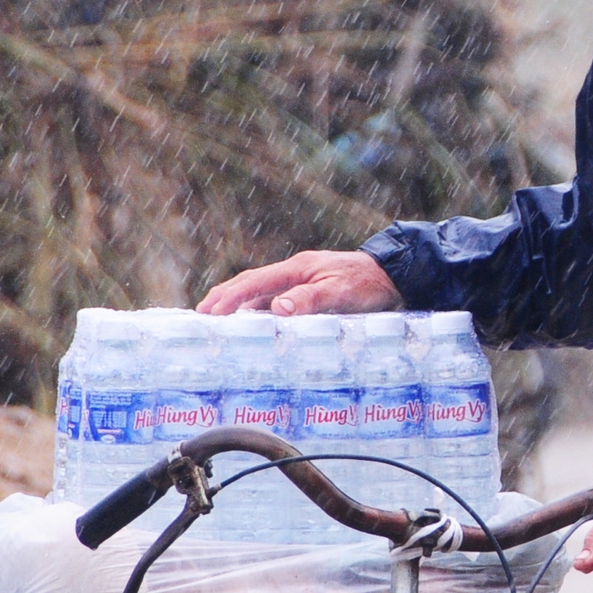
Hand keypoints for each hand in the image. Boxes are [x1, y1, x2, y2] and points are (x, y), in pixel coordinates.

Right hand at [197, 250, 402, 316]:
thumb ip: (308, 300)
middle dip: (224, 298)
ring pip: (260, 292)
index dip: (229, 297)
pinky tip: (253, 324)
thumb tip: (276, 308)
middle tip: (202, 315)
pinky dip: (258, 310)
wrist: (391, 275)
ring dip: (238, 305)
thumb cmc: (366, 283)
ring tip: (218, 321)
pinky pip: (275, 300)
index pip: (253, 282)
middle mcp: (293, 273)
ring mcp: (299, 282)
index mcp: (296, 269)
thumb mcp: (339, 292)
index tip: (210, 312)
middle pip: (250, 283)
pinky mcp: (308, 291)